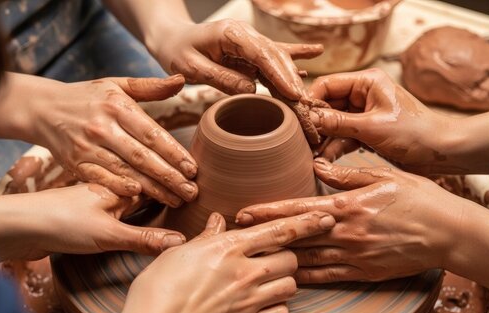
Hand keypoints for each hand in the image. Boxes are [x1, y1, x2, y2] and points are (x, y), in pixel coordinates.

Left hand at [0, 184, 185, 261]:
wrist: (16, 225)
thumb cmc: (59, 223)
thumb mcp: (106, 236)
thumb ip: (143, 239)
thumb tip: (179, 242)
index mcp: (119, 186)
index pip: (155, 180)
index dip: (175, 182)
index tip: (196, 186)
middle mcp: (110, 186)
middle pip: (146, 179)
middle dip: (168, 180)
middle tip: (192, 184)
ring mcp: (97, 196)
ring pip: (132, 187)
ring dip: (152, 188)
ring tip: (172, 190)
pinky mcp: (85, 209)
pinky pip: (118, 200)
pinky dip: (133, 202)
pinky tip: (137, 206)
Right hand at [29, 75, 197, 205]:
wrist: (41, 108)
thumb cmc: (87, 97)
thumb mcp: (117, 85)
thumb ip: (151, 87)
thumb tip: (182, 80)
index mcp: (117, 107)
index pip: (152, 134)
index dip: (174, 153)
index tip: (193, 169)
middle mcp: (103, 128)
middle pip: (142, 157)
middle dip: (170, 177)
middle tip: (192, 192)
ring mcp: (88, 148)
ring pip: (126, 172)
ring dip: (153, 189)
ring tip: (176, 200)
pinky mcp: (75, 164)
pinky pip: (102, 179)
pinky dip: (120, 188)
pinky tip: (140, 197)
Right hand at [110, 211, 334, 312]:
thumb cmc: (159, 288)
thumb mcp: (180, 253)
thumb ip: (206, 237)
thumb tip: (218, 221)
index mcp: (230, 247)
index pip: (279, 229)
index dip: (307, 222)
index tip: (325, 217)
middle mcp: (246, 272)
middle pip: (291, 259)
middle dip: (286, 258)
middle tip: (269, 261)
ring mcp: (250, 301)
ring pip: (291, 287)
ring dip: (283, 284)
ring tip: (265, 284)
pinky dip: (277, 310)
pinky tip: (263, 307)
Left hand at [149, 19, 322, 98]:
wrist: (172, 38)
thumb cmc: (177, 51)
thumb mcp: (192, 68)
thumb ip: (221, 78)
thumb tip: (251, 90)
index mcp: (231, 34)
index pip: (262, 54)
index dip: (280, 74)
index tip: (293, 93)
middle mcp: (245, 34)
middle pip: (275, 56)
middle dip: (291, 79)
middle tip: (304, 103)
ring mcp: (250, 40)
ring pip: (278, 57)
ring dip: (293, 76)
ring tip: (307, 96)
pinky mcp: (251, 49)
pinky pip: (275, 53)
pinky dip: (295, 55)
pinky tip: (316, 52)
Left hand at [236, 158, 467, 282]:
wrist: (449, 232)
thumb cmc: (419, 198)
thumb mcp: (384, 176)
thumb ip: (348, 174)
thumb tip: (318, 168)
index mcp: (348, 206)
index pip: (298, 210)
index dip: (268, 212)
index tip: (244, 211)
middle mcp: (346, 233)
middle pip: (295, 236)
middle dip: (265, 236)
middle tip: (238, 235)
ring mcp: (354, 256)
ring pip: (307, 259)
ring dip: (280, 257)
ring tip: (256, 256)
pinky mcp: (364, 272)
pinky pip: (327, 276)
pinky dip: (306, 276)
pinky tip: (289, 276)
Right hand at [308, 69, 458, 173]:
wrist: (443, 152)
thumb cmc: (415, 134)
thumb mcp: (372, 128)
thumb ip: (337, 122)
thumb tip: (308, 119)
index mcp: (367, 81)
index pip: (326, 84)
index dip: (310, 102)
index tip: (298, 120)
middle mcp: (364, 93)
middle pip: (328, 104)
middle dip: (315, 123)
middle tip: (302, 141)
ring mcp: (366, 113)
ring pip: (334, 123)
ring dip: (324, 138)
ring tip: (310, 154)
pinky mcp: (368, 131)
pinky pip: (344, 136)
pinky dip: (335, 146)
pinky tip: (323, 159)